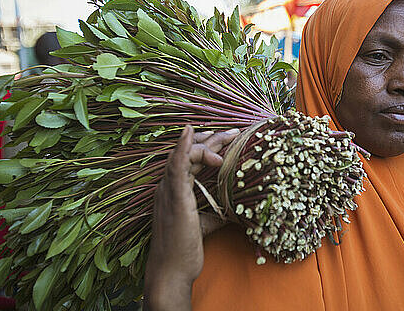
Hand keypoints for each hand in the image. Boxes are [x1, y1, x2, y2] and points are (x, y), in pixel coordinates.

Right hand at [144, 125, 238, 310]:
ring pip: (184, 154)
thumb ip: (215, 212)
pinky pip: (176, 166)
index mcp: (174, 190)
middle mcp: (168, 186)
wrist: (172, 271)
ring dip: (206, 141)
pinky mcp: (174, 197)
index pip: (189, 159)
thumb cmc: (185, 251)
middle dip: (211, 139)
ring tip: (228, 136)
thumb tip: (235, 208)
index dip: (207, 146)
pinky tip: (190, 133)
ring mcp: (168, 190)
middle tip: (233, 133)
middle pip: (188, 152)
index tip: (227, 140)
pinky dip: (183, 147)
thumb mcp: (204, 225)